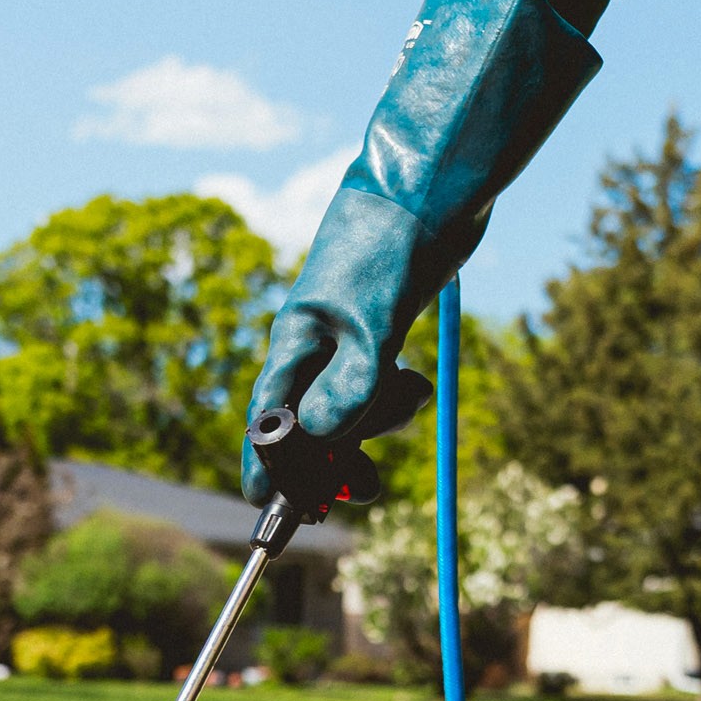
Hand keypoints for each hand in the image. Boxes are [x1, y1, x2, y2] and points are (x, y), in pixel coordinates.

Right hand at [238, 0, 601, 501]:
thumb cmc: (393, 242)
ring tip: (410, 394)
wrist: (432, 183)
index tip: (272, 516)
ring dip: (374, 424)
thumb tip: (328, 443)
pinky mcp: (379, 327)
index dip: (268, 471)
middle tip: (368, 491)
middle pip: (309, 423)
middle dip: (333, 460)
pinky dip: (390, 399)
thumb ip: (352, 383)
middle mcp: (314, 342)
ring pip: (347, 406)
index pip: (269, 420)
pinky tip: (415, 385)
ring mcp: (347, 335)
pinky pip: (373, 385)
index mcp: (297, 340)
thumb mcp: (374, 319)